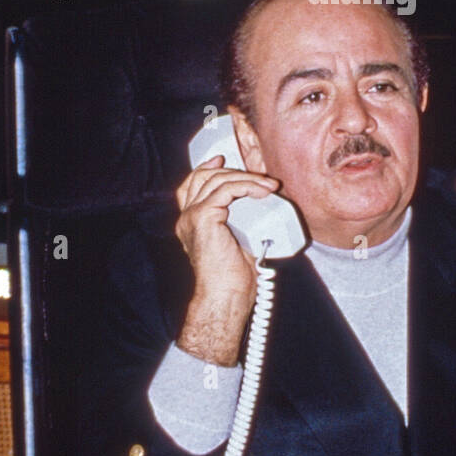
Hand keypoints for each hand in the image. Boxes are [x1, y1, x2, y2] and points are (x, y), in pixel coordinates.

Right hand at [174, 154, 279, 364]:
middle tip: (261, 179)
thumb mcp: (237, 241)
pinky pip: (226, 189)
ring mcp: (191, 216)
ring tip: (269, 185)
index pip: (191, 185)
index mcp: (190, 223)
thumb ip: (240, 221)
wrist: (226, 296)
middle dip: (234, 172)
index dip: (205, 168)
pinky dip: (247, 185)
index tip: (223, 160)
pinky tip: (263, 190)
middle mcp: (186, 217)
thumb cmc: (234, 278)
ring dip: (247, 178)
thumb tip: (263, 205)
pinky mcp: (202, 217)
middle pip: (203, 177)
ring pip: (217, 180)